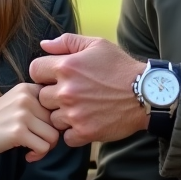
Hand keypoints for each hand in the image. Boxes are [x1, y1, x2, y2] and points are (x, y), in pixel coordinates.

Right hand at [0, 83, 59, 168]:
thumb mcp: (17, 103)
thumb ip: (39, 105)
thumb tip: (67, 119)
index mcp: (27, 88)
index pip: (57, 104)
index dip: (54, 120)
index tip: (43, 128)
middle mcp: (26, 98)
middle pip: (57, 121)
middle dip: (50, 136)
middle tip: (38, 143)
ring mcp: (22, 114)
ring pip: (54, 135)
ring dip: (46, 147)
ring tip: (33, 149)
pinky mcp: (18, 132)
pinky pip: (43, 147)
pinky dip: (38, 155)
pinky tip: (28, 155)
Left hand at [29, 34, 147, 146]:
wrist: (146, 93)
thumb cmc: (121, 67)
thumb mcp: (97, 45)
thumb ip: (67, 42)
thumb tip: (43, 45)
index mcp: (66, 67)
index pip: (34, 71)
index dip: (44, 74)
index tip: (55, 78)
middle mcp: (66, 91)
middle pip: (41, 97)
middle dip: (53, 96)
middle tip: (72, 95)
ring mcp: (74, 114)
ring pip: (52, 118)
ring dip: (63, 115)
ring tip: (81, 109)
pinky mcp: (84, 132)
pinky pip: (66, 137)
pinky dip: (74, 132)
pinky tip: (87, 122)